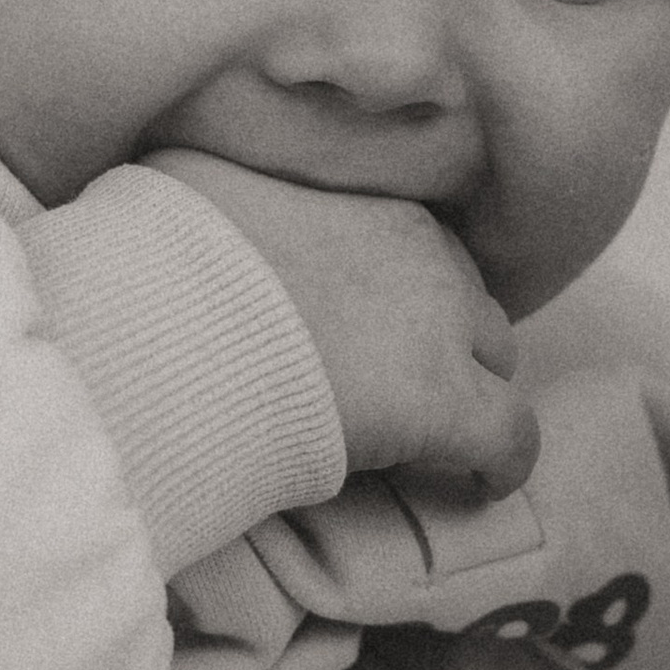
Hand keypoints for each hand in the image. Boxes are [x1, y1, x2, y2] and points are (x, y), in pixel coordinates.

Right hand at [146, 145, 537, 494]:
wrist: (169, 328)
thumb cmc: (158, 261)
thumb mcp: (189, 184)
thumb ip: (219, 182)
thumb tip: (199, 184)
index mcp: (357, 199)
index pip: (408, 242)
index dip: (395, 289)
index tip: (363, 325)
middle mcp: (413, 249)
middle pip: (461, 292)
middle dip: (441, 335)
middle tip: (393, 382)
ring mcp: (438, 326)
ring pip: (494, 353)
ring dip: (469, 386)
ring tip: (435, 434)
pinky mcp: (446, 404)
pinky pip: (511, 436)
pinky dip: (504, 461)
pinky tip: (483, 486)